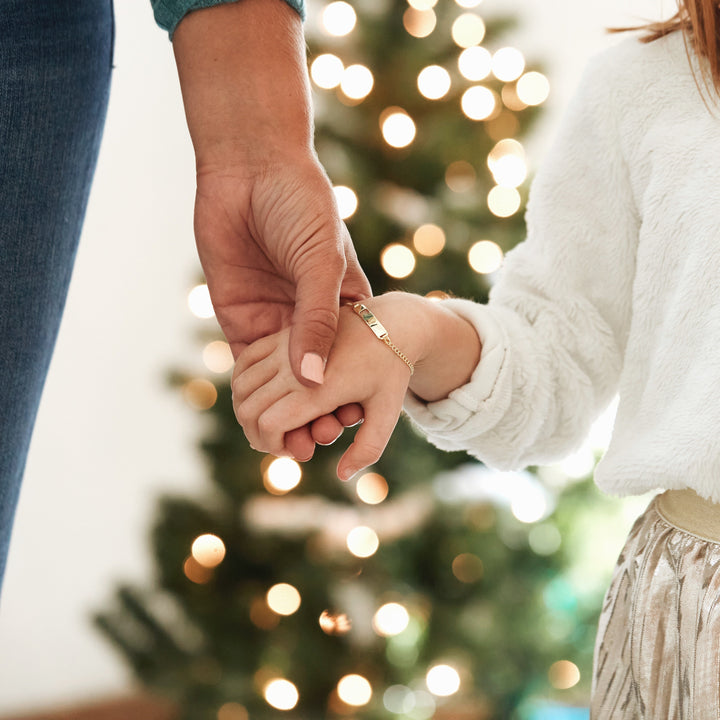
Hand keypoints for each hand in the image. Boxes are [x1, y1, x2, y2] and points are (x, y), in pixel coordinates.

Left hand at [172, 0, 370, 456]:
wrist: (250, 167)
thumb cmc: (300, 204)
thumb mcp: (319, 262)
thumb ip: (316, 321)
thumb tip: (313, 381)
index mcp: (342, 304)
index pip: (354, 358)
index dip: (354, 390)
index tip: (352, 421)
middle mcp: (310, 317)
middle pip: (318, 375)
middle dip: (320, 410)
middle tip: (320, 442)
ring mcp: (276, 319)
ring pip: (284, 378)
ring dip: (290, 411)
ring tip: (295, 443)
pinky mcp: (242, 318)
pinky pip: (250, 364)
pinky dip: (256, 394)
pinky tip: (263, 419)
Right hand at [232, 298, 421, 479]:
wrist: (389, 322)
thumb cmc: (391, 371)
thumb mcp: (387, 412)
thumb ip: (367, 449)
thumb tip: (341, 476)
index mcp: (321, 388)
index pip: (269, 424)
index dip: (272, 445)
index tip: (292, 450)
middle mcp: (296, 366)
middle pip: (248, 410)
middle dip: (257, 435)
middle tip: (277, 443)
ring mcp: (286, 346)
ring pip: (241, 387)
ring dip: (247, 411)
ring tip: (267, 423)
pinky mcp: (281, 334)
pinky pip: (245, 362)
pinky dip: (244, 384)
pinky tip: (260, 397)